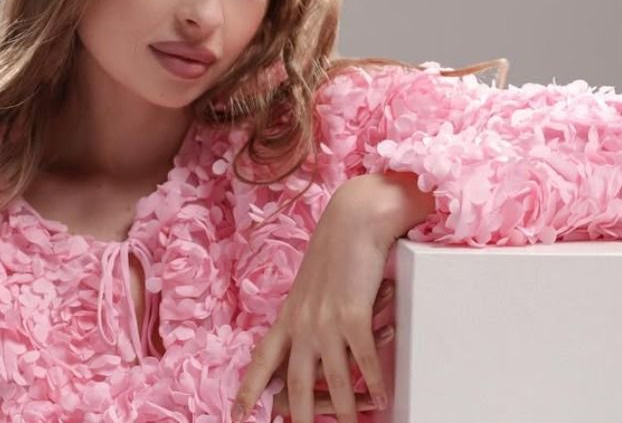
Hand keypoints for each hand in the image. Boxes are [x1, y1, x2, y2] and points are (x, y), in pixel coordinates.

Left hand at [232, 180, 399, 421]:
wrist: (353, 219)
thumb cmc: (336, 251)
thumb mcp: (311, 287)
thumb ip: (308, 315)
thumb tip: (312, 340)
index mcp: (289, 317)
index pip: (262, 361)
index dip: (250, 390)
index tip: (239, 416)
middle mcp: (303, 323)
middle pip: (296, 382)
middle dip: (299, 414)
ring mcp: (326, 320)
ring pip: (334, 379)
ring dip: (345, 409)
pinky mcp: (353, 314)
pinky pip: (364, 359)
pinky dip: (375, 381)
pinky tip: (382, 397)